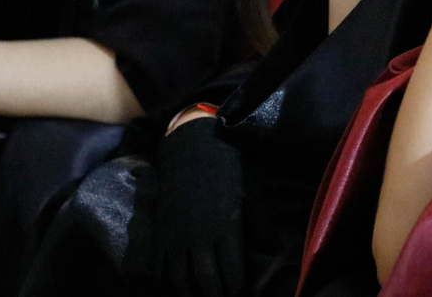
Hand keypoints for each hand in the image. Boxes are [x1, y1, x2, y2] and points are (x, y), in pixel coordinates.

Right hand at [149, 117, 248, 296]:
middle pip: (206, 283)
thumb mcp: (253, 191)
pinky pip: (160, 269)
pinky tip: (180, 289)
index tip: (244, 294)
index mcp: (224, 228)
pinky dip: (168, 285)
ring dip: (192, 295)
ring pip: (180, 280)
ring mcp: (175, 237)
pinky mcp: (161, 235)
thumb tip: (271, 250)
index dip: (239, 290)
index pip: (232, 275)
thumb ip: (263, 223)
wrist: (190, 149)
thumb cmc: (228, 169)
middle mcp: (197, 237)